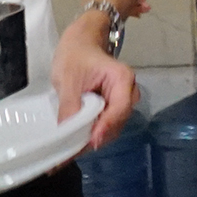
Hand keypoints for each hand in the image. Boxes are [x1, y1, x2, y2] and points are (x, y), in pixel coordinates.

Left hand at [51, 12, 136, 149]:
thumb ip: (71, 105)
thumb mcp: (68, 79)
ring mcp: (121, 100)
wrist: (80, 44)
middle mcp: (127, 92)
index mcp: (122, 79)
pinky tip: (75, 142)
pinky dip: (91, 134)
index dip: (106, 127)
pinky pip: (106, 124)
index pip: (120, 108)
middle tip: (72, 152)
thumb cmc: (76, 55)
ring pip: (112, 126)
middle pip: (118, 121)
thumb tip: (69, 132)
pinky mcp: (111, 106)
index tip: (90, 142)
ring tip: (70, 151)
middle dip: (97, 137)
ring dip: (93, 138)